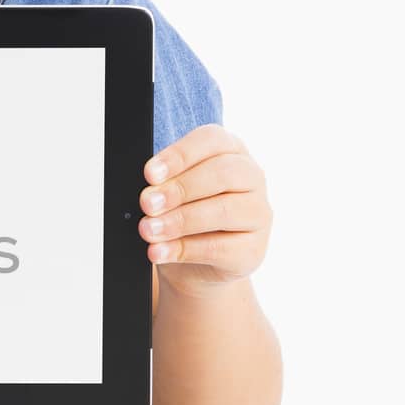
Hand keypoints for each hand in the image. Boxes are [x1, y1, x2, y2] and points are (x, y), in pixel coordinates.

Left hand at [137, 124, 270, 294]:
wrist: (195, 265)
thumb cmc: (182, 216)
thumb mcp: (171, 193)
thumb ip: (163, 185)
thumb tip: (148, 192)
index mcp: (230, 150)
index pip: (211, 139)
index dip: (179, 155)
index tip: (150, 174)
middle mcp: (251, 177)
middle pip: (222, 173)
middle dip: (180, 188)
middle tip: (147, 203)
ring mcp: (257, 213)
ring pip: (224, 211)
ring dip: (180, 221)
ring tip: (148, 230)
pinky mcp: (254, 249)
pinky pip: (221, 248)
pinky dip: (185, 250)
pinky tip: (160, 251)